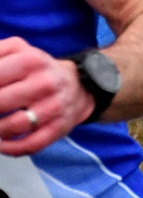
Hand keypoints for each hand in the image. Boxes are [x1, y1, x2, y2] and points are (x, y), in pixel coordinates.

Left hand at [0, 37, 93, 155]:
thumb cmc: (39, 70)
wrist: (79, 85)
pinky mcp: (58, 128)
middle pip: (0, 103)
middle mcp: (44, 83)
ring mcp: (53, 107)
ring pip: (12, 126)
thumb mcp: (19, 49)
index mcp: (32, 60)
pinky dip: (10, 148)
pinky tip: (3, 143)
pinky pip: (29, 145)